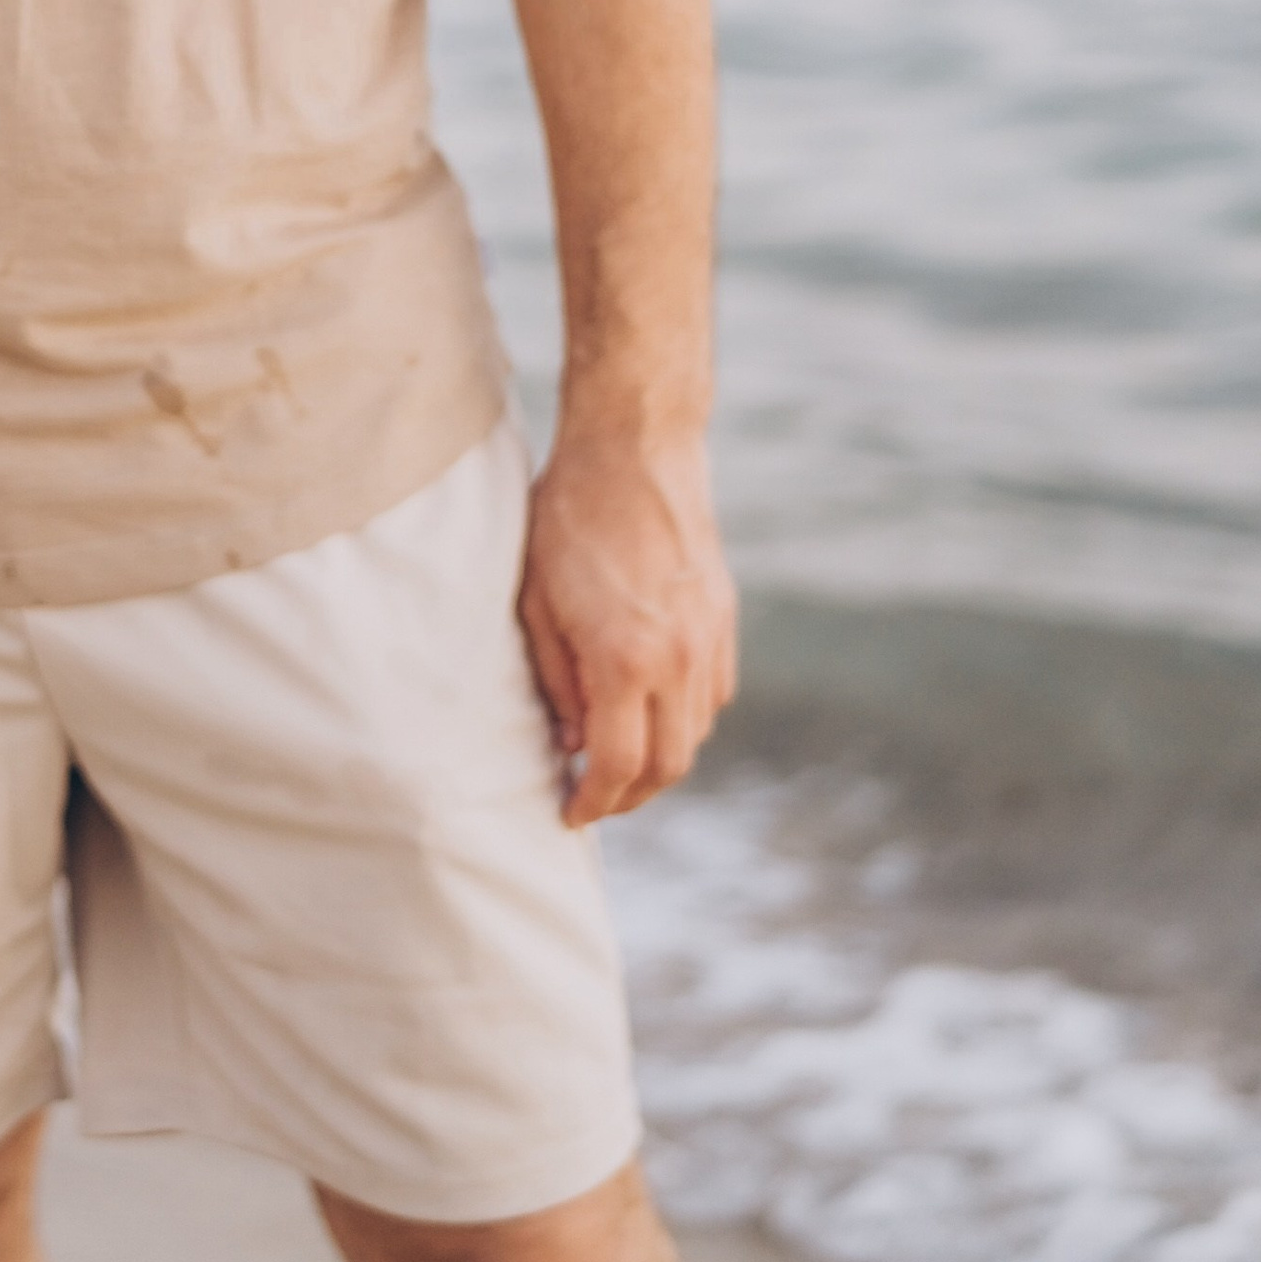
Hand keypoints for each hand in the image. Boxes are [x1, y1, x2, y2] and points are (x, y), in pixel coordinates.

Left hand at [518, 427, 736, 827]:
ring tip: (619, 757)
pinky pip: (714, 693)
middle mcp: (679, 658)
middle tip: (595, 798)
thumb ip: (555, 681)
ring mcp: (709, 637)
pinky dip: (686, 718)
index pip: (617, 765)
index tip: (570, 813)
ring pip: (698, 732)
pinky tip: (653, 709)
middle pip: (669, 764)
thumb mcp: (536, 602)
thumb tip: (574, 742)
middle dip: (631, 795)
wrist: (634, 448)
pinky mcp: (723, 616)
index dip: (593, 801)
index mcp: (626, 658)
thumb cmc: (569, 518)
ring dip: (661, 758)